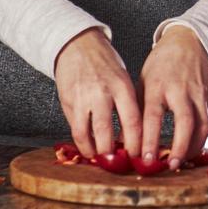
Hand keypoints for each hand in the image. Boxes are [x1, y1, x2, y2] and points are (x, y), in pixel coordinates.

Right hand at [53, 27, 141, 160]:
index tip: (139, 155)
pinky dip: (82, 143)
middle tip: (121, 163)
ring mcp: (82, 98)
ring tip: (103, 159)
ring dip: (96, 151)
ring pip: (88, 134)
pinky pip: (75, 129)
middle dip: (114, 152)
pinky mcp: (68, 102)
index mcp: (122, 86)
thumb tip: (136, 135)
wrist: (77, 45)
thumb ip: (127, 104)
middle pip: (108, 131)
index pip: (132, 120)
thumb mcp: (123, 79)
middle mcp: (102, 93)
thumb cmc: (105, 64)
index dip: (136, 143)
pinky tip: (89, 150)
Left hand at [138, 24, 207, 169]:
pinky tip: (192, 147)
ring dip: (193, 146)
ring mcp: (199, 93)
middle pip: (184, 122)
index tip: (145, 158)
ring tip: (182, 160)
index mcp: (158, 85)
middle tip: (171, 164)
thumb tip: (127, 139)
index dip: (150, 140)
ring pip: (202, 124)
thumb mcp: (143, 81)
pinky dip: (201, 137)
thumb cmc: (162, 63)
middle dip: (179, 146)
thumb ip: (138, 109)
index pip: (154, 116)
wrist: (190, 42)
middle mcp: (181, 89)